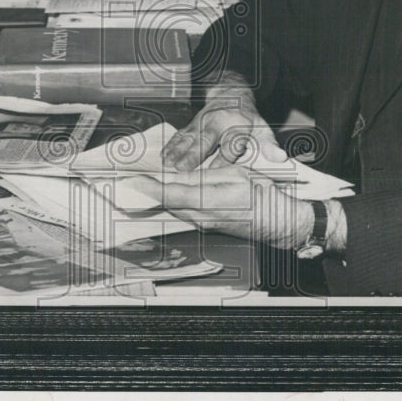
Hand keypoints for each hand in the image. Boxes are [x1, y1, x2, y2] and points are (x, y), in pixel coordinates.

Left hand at [131, 165, 312, 249]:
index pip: (167, 194)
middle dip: (143, 192)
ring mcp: (202, 224)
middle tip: (124, 179)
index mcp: (207, 202)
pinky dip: (167, 202)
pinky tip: (162, 192)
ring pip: (170, 209)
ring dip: (153, 197)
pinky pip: (180, 212)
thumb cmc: (262, 196)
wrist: (277, 221)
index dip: (145, 187)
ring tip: (136, 183)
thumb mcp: (233, 175)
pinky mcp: (206, 225)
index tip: (128, 179)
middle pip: (163, 204)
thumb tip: (174, 177)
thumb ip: (202, 178)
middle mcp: (200, 218)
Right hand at [162, 76, 285, 170]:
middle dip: (193, 154)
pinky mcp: (190, 125)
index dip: (223, 157)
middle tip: (182, 169)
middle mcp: (217, 123)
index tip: (214, 170)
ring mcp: (201, 123)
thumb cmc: (247, 120)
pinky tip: (162, 157)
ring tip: (167, 165)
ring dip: (177, 151)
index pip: (231, 144)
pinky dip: (169, 146)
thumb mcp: (262, 129)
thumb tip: (280, 157)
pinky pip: (179, 135)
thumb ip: (269, 145)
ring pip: (188, 138)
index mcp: (237, 126)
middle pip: (205, 139)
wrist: (231, 95)